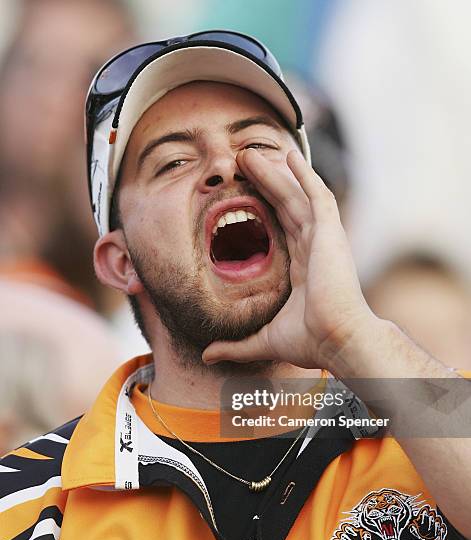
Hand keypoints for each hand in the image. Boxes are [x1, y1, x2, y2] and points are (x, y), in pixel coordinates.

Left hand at [202, 148, 374, 369]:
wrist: (337, 341)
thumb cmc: (311, 342)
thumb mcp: (264, 339)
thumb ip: (236, 345)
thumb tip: (206, 356)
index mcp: (302, 267)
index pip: (280, 228)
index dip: (263, 209)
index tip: (242, 194)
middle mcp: (313, 248)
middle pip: (285, 206)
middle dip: (264, 183)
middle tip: (242, 164)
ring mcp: (323, 238)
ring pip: (296, 195)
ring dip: (276, 173)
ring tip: (252, 154)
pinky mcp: (330, 233)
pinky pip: (316, 195)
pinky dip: (305, 175)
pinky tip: (290, 156)